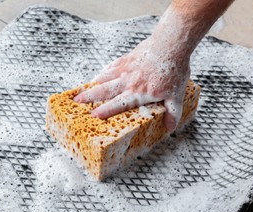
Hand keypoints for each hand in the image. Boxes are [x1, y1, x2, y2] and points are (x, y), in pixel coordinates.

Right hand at [74, 33, 190, 131]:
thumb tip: (170, 127)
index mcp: (138, 93)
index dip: (105, 111)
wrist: (170, 44)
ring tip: (82, 90)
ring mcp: (126, 69)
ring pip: (104, 78)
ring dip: (93, 85)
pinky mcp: (127, 59)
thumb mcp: (176, 94)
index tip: (93, 116)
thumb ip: (172, 112)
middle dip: (89, 97)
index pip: (117, 104)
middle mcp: (128, 82)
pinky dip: (103, 71)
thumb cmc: (173, 69)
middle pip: (104, 91)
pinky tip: (99, 75)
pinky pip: (111, 66)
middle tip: (76, 101)